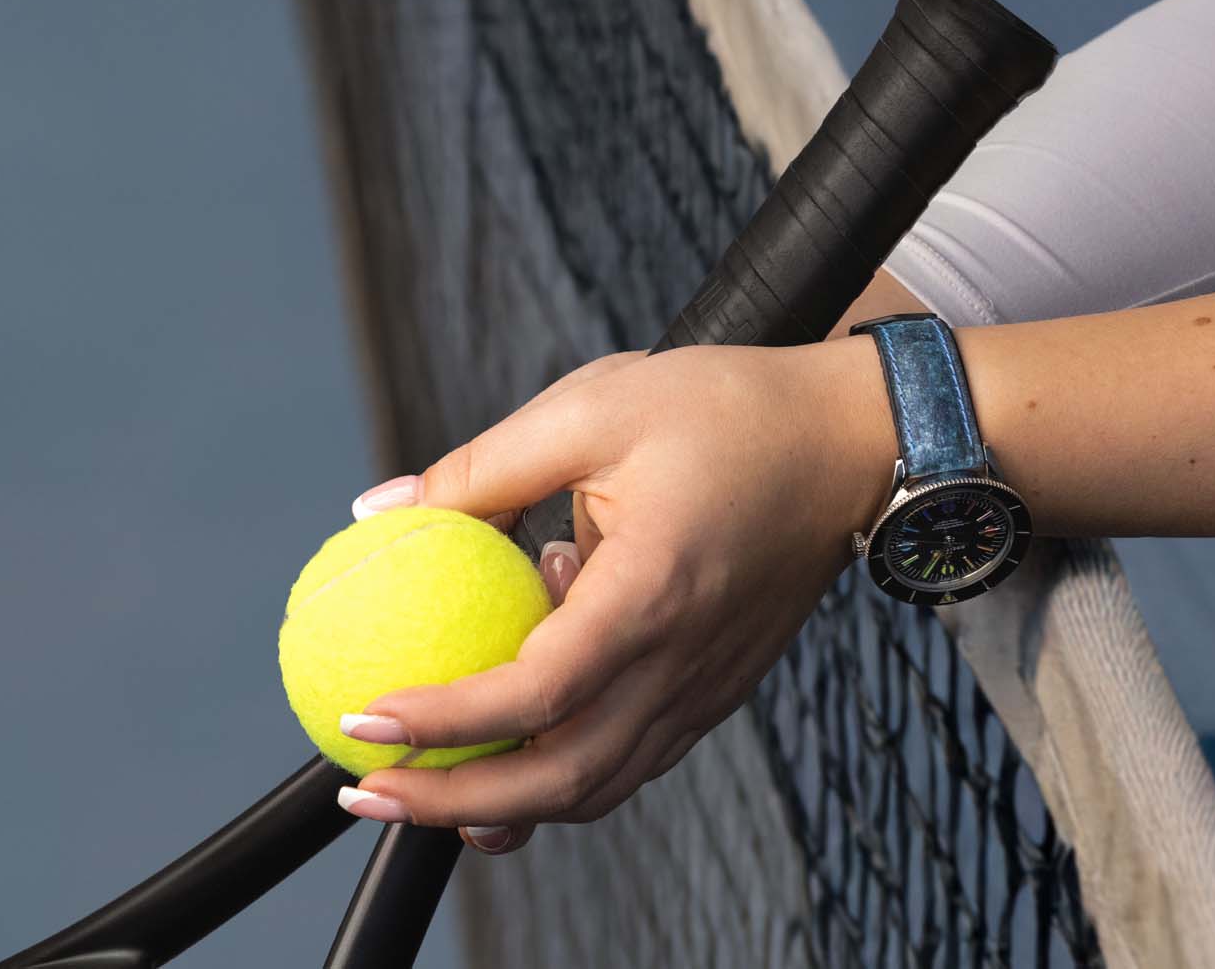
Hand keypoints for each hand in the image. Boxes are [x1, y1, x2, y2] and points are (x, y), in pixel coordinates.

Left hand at [332, 338, 893, 850]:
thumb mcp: (591, 407)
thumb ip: (481, 469)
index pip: (532, 693)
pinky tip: (506, 750)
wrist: (852, 440)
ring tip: (423, 790)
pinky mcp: (716, 690)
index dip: (441, 721)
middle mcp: (684, 662)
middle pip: (562, 780)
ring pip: (599, 787)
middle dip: (454, 805)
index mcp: (652, 591)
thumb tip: (380, 509)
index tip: (362, 715)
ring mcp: (707, 688)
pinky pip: (630, 760)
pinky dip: (560, 777)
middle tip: (371, 791)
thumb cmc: (728, 410)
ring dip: (504, 808)